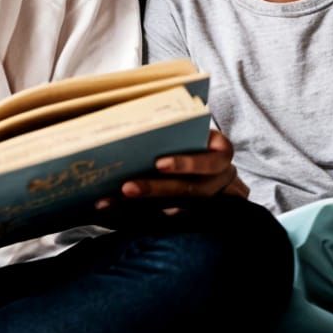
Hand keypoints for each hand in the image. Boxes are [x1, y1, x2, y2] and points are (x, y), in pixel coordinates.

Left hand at [94, 128, 248, 218]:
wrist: (217, 168)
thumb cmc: (198, 138)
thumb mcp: (197, 128)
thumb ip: (177, 124)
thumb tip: (134, 114)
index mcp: (221, 154)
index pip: (209, 162)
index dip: (185, 164)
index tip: (159, 164)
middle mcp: (216, 181)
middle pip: (187, 190)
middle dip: (155, 189)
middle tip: (127, 187)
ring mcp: (205, 202)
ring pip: (173, 208)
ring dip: (141, 206)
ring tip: (111, 202)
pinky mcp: (188, 213)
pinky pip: (162, 218)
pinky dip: (137, 215)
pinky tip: (113, 212)